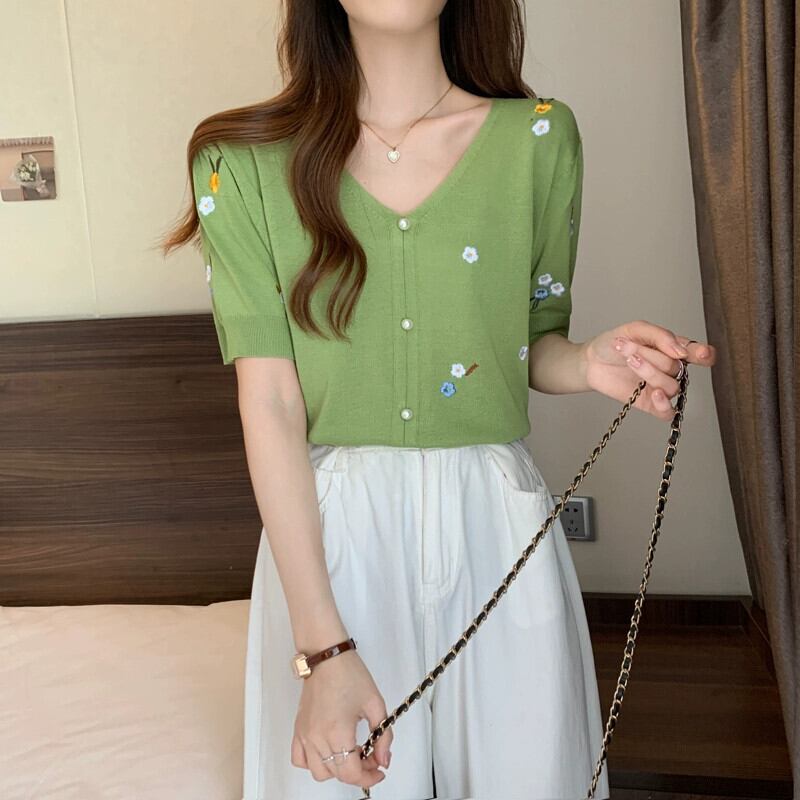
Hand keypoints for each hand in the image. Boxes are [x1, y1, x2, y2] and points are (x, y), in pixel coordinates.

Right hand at [291, 648, 392, 788]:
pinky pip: (299, 759)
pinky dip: (313, 762)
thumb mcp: (375, 704)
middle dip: (359, 770)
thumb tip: (383, 759)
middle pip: (337, 774)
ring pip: (319, 771)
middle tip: (371, 756)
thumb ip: (383, 735)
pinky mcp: (299, 729)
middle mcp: (317, 737)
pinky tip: (328, 752)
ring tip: (350, 753)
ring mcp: (305, 734)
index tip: (379, 770)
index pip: (351, 773)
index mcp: (337, 731)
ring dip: (336, 769)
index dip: (369, 777)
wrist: (327, 656)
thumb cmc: (348, 672)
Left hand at [580, 320, 716, 419]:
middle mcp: (670, 369)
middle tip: (630, 348)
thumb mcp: (635, 329)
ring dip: (649, 372)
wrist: (590, 360)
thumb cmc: (613, 344)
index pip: (698, 353)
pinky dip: (664, 404)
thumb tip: (681, 351)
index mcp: (672, 349)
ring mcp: (660, 387)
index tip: (699, 354)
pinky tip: (654, 393)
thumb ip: (660, 336)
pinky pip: (668, 412)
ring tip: (630, 361)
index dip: (704, 354)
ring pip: (671, 386)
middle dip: (651, 356)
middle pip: (676, 367)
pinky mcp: (649, 404)